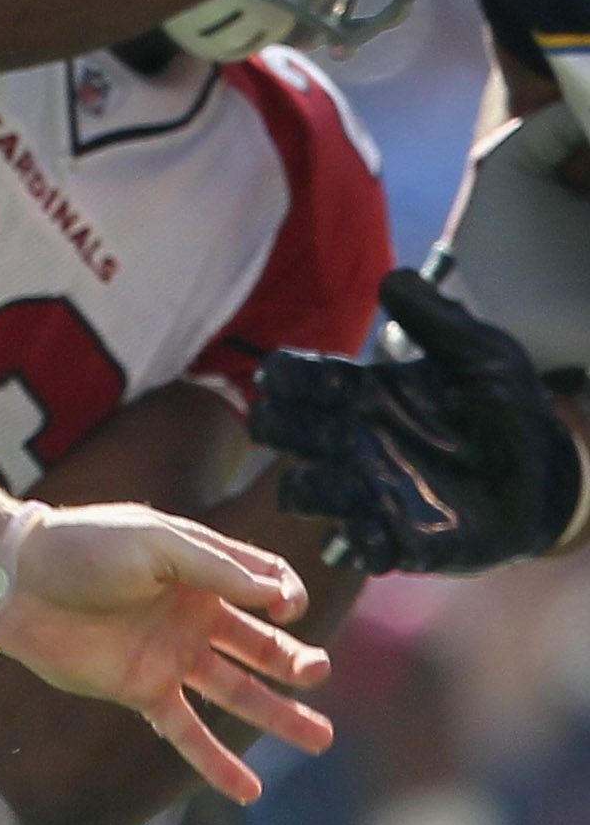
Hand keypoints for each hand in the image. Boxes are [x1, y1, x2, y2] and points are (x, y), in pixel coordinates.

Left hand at [0, 504, 332, 804]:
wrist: (18, 581)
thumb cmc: (82, 547)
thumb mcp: (155, 542)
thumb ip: (217, 567)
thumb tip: (280, 592)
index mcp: (197, 569)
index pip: (262, 584)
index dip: (283, 594)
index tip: (285, 604)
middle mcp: (190, 614)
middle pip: (259, 643)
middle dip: (294, 660)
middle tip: (317, 672)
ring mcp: (168, 654)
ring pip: (236, 691)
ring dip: (279, 714)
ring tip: (319, 737)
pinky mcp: (141, 688)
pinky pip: (187, 731)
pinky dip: (216, 763)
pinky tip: (249, 791)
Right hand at [254, 267, 588, 573]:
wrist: (547, 474)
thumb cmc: (503, 406)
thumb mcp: (481, 354)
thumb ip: (437, 318)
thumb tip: (391, 279)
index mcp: (359, 393)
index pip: (297, 379)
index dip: (281, 377)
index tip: (279, 378)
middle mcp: (350, 440)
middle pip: (283, 431)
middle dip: (277, 428)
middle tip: (303, 427)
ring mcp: (371, 491)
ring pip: (306, 492)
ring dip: (310, 490)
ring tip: (344, 484)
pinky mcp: (402, 539)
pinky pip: (361, 546)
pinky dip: (354, 544)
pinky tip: (365, 536)